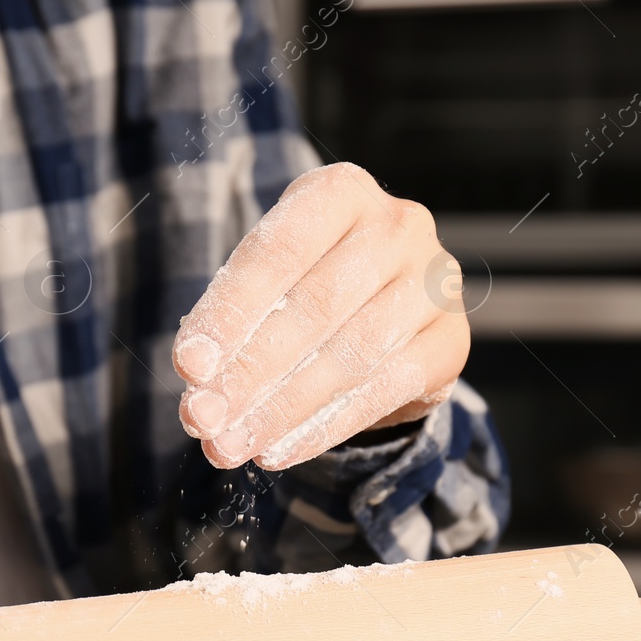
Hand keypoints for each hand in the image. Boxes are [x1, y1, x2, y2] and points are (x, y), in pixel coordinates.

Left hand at [172, 163, 468, 469]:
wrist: (389, 311)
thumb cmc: (310, 286)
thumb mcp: (269, 285)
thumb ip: (234, 327)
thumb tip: (198, 390)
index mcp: (340, 191)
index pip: (278, 252)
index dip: (230, 312)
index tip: (188, 366)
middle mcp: (398, 226)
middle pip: (315, 307)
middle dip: (251, 371)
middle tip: (203, 419)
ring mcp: (435, 282)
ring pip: (351, 354)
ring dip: (282, 408)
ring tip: (232, 444)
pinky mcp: (451, 340)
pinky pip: (386, 388)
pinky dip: (326, 426)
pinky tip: (280, 449)